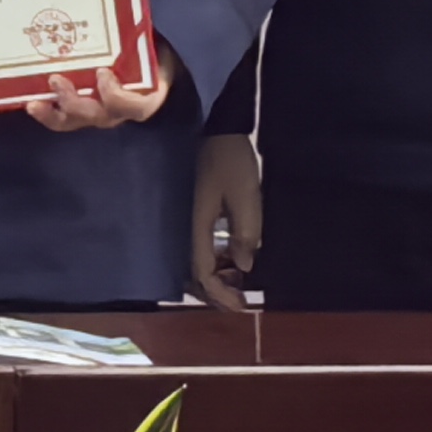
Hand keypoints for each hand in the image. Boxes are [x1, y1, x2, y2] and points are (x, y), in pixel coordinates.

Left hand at [28, 39, 173, 133]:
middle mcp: (119, 112)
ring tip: (33, 103)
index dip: (115, 94)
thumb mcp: (154, 44)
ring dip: (53, 113)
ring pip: (75, 121)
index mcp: (145, 97)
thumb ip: (144, 33)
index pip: (132, 105)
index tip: (102, 72)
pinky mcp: (83, 111)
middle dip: (73, 101)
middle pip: (96, 115)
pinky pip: (64, 119)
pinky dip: (48, 113)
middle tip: (55, 80)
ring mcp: (99, 114)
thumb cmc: (152, 53)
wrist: (153, 71)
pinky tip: (31, 102)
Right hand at [189, 133, 262, 311]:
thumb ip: (245, 232)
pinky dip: (213, 261)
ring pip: (194, 261)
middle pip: (193, 273)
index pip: (202, 272)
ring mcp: (187, 219)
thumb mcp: (246, 195)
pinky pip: (199, 246)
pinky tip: (230, 259)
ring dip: (214, 277)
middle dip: (215, 292)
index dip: (220, 293)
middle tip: (239, 301)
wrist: (216, 126)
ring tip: (237, 283)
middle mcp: (186, 227)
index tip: (241, 305)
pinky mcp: (192, 212)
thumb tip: (244, 267)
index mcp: (197, 225)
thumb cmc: (231, 160)